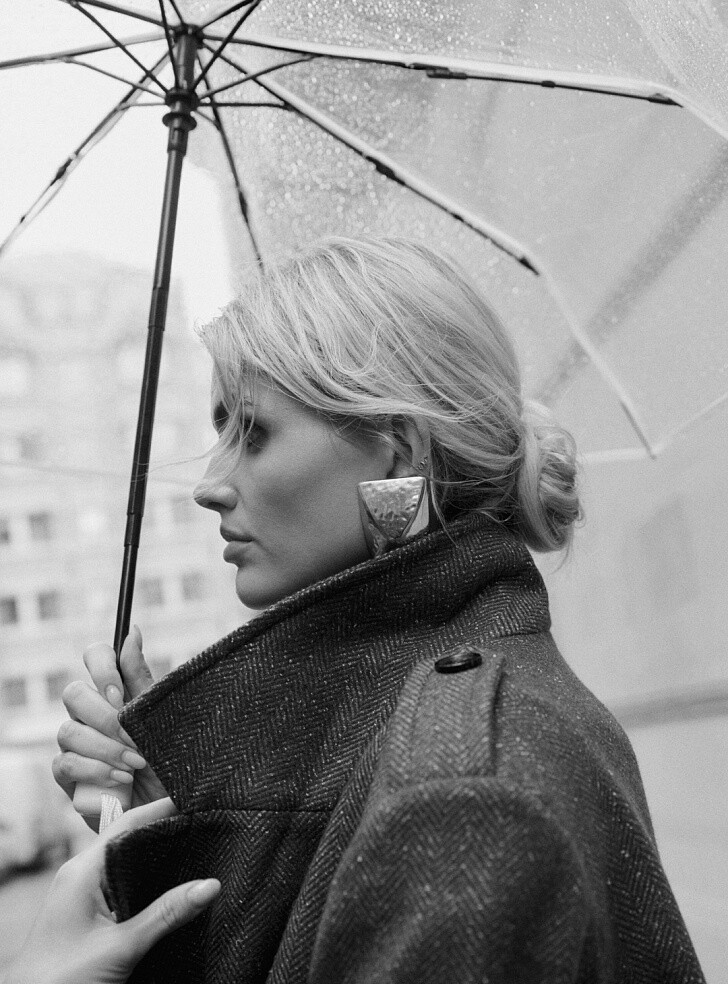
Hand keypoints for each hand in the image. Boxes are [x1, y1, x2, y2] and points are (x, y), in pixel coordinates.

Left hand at [2, 799, 219, 983]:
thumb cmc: (61, 979)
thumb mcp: (122, 945)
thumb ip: (167, 914)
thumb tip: (210, 885)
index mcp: (83, 870)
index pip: (128, 824)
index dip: (161, 809)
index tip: (195, 800)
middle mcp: (81, 876)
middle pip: (129, 840)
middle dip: (164, 831)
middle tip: (203, 824)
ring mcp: (82, 896)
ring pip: (126, 865)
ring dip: (155, 858)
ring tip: (194, 849)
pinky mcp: (87, 917)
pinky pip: (121, 887)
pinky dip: (145, 882)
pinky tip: (168, 889)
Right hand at [53, 627, 167, 829]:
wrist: (170, 810)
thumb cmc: (171, 762)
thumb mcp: (163, 719)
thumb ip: (142, 680)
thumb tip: (132, 633)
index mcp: (115, 692)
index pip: (95, 656)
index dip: (101, 667)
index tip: (118, 694)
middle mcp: (90, 714)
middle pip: (74, 693)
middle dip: (104, 717)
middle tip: (133, 737)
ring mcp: (76, 745)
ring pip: (67, 731)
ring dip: (105, 748)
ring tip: (136, 764)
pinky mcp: (68, 778)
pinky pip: (65, 765)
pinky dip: (95, 772)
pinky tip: (121, 780)